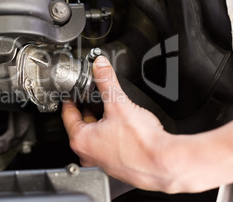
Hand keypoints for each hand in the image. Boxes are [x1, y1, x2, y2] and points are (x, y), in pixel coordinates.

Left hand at [62, 56, 171, 190]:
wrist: (164, 163)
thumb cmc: (141, 143)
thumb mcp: (119, 104)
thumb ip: (106, 81)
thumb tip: (100, 66)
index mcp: (81, 140)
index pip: (68, 115)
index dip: (70, 100)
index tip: (71, 94)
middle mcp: (88, 155)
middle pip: (80, 126)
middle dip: (86, 110)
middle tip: (91, 98)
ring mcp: (102, 162)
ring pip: (95, 137)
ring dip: (99, 123)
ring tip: (109, 111)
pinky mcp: (117, 166)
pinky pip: (107, 146)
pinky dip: (110, 135)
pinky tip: (122, 129)